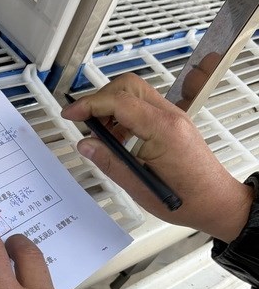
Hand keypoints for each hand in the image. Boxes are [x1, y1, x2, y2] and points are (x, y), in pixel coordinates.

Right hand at [61, 73, 253, 242]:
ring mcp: (173, 117)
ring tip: (100, 134)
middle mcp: (170, 116)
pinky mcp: (172, 122)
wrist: (216, 202)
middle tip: (83, 120)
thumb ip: (110, 162)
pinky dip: (123, 115)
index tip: (70, 114)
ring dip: (111, 107)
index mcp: (163, 129)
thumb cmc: (188, 198)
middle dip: (100, 99)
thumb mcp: (140, 186)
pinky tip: (117, 138)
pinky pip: (143, 107)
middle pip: (127, 86)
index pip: (119, 102)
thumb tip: (85, 145)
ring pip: (134, 93)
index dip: (89, 105)